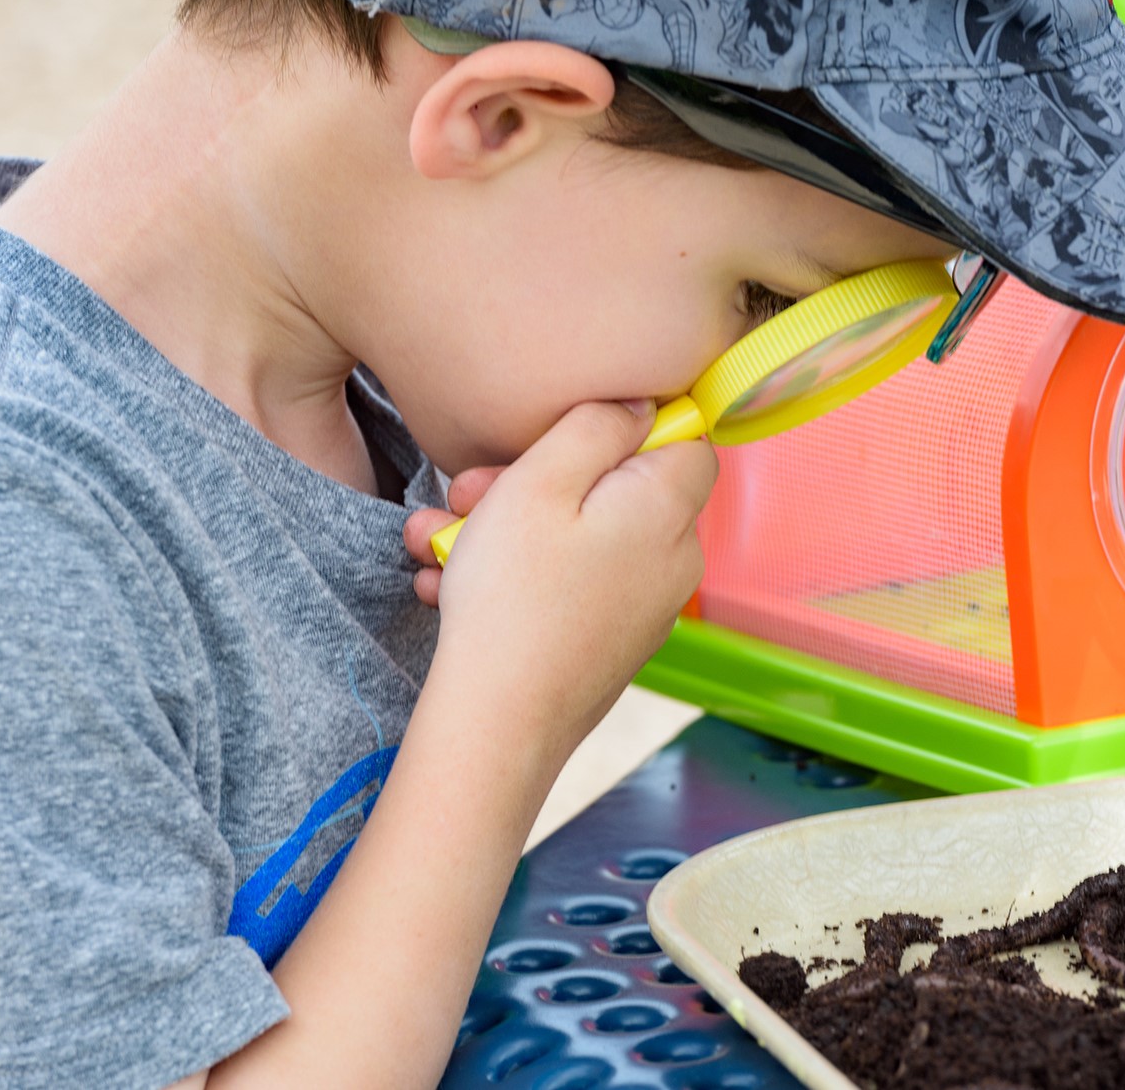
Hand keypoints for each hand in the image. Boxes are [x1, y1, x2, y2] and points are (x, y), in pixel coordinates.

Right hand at [402, 399, 715, 755]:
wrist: (498, 720)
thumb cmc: (514, 595)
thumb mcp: (542, 478)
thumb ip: (597, 425)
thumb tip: (640, 404)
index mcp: (669, 509)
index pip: (685, 439)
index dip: (625, 426)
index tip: (563, 435)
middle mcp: (673, 558)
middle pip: (617, 489)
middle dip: (534, 480)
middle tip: (468, 490)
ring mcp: (644, 606)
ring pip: (578, 539)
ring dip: (505, 530)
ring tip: (438, 538)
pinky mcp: (611, 642)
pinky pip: (568, 586)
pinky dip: (516, 578)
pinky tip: (450, 583)